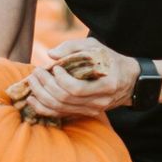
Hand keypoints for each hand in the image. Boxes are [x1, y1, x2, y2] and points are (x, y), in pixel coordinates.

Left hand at [20, 41, 138, 121]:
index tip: (54, 67)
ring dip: (41, 96)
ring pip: (60, 108)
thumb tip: (51, 54)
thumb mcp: (96, 46)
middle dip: (45, 86)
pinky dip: (44, 108)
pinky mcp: (85, 114)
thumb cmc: (110, 60)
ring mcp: (92, 110)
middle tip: (35, 72)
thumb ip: (73, 47)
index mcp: (105, 85)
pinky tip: (33, 99)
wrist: (129, 81)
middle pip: (65, 99)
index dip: (60, 80)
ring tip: (32, 83)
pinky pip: (61, 114)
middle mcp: (99, 102)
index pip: (77, 89)